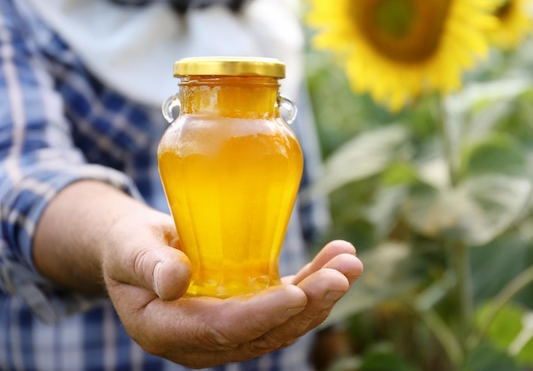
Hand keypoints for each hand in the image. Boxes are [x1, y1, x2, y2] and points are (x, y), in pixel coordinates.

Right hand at [102, 211, 362, 368]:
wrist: (136, 249)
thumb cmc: (128, 245)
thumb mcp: (129, 249)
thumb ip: (147, 265)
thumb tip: (173, 280)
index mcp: (167, 331)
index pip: (221, 330)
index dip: (261, 315)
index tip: (298, 293)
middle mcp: (202, 340)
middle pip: (263, 331)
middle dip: (308, 304)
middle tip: (343, 272)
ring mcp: (227, 329)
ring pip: (282, 321)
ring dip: (320, 294)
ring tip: (350, 260)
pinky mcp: (244, 310)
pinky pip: (283, 305)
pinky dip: (312, 284)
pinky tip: (336, 258)